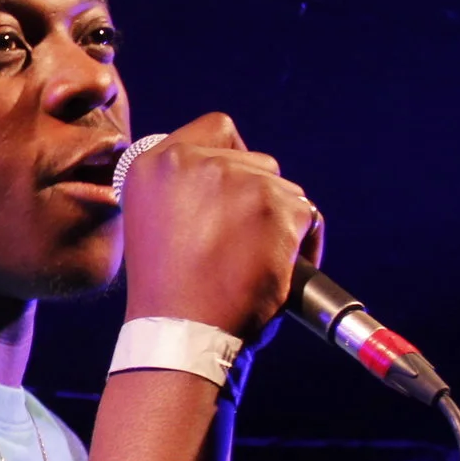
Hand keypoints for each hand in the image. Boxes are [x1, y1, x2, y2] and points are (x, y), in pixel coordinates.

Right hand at [117, 112, 318, 338]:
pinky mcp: (272, 205)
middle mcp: (190, 161)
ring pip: (284, 188)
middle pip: (257, 160)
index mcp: (152, 164)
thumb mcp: (157, 222)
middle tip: (242, 242)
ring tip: (257, 262)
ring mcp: (235, 180)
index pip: (216, 129)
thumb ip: (184, 191)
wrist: (181, 331)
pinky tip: (278, 271)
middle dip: (258, 198)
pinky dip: (304, 244)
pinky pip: (307, 216)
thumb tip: (232, 177)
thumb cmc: (169, 291)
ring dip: (280, 221)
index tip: (232, 191)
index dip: (233, 158)